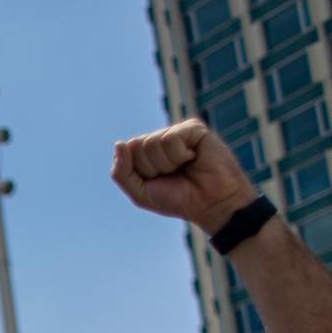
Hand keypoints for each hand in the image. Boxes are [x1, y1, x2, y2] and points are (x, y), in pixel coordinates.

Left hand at [111, 120, 257, 232]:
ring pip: (151, 143)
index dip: (139, 171)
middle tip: (173, 175)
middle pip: (135, 145)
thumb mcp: (140, 193)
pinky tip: (193, 158)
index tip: (157, 181)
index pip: (125, 151)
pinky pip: (169, 139)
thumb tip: (119, 143)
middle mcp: (159, 139)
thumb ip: (121, 172)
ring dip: (166, 163)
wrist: (212, 204)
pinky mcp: (193, 128)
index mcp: (145, 152)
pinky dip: (178, 155)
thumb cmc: (178, 199)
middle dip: (151, 168)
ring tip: (184, 167)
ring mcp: (176, 132)